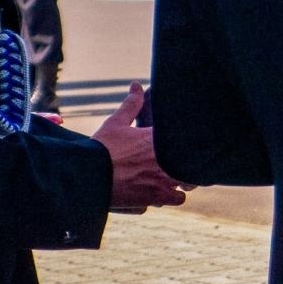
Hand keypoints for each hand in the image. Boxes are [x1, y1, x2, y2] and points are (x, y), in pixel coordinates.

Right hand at [92, 83, 186, 211]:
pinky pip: (179, 198)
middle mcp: (168, 158)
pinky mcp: (159, 195)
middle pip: (194, 161)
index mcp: (161, 138)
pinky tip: (167, 193)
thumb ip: (131, 104)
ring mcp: (165, 178)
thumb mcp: (116, 122)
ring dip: (183, 181)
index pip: (189, 138)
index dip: (189, 144)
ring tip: (174, 179)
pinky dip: (174, 197)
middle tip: (178, 163)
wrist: (88, 175)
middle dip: (188, 163)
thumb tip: (136, 85)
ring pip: (190, 181)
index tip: (185, 146)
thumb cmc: (101, 148)